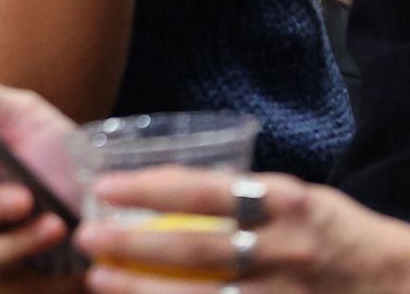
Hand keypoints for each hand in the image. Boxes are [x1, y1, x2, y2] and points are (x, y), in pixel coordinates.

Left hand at [79, 170, 409, 293]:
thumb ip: (237, 193)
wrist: (392, 280)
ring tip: (101, 281)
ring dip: (146, 290)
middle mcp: (286, 248)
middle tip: (87, 238)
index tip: (105, 188)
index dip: (152, 189)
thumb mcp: (291, 196)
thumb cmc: (328, 228)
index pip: (208, 192)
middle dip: (136, 245)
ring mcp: (286, 292)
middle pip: (199, 249)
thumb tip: (158, 183)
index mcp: (285, 202)